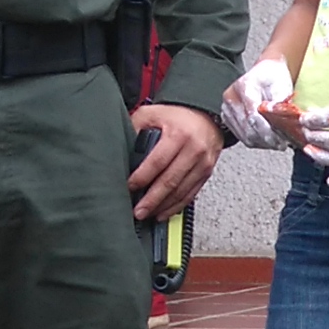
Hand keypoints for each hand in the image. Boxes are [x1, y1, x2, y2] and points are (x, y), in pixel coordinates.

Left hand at [127, 105, 220, 219]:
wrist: (207, 115)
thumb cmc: (178, 116)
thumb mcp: (152, 114)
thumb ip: (135, 127)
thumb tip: (121, 148)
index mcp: (179, 135)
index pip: (157, 162)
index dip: (142, 177)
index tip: (130, 187)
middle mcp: (194, 150)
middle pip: (170, 181)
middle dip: (152, 200)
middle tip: (138, 211)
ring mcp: (202, 163)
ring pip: (181, 191)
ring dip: (163, 206)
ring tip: (148, 214)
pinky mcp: (206, 172)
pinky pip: (191, 194)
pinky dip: (177, 205)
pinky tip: (165, 212)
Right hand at [219, 56, 296, 149]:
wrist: (265, 72)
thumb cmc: (273, 77)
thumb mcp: (282, 85)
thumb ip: (280, 102)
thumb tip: (280, 120)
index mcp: (243, 86)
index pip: (253, 116)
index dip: (268, 131)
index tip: (281, 140)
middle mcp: (231, 98)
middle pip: (248, 129)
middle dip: (267, 140)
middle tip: (282, 144)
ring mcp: (227, 109)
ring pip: (245, 136)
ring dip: (263, 143)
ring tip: (277, 142)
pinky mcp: (228, 118)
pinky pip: (242, 137)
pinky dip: (257, 141)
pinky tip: (267, 139)